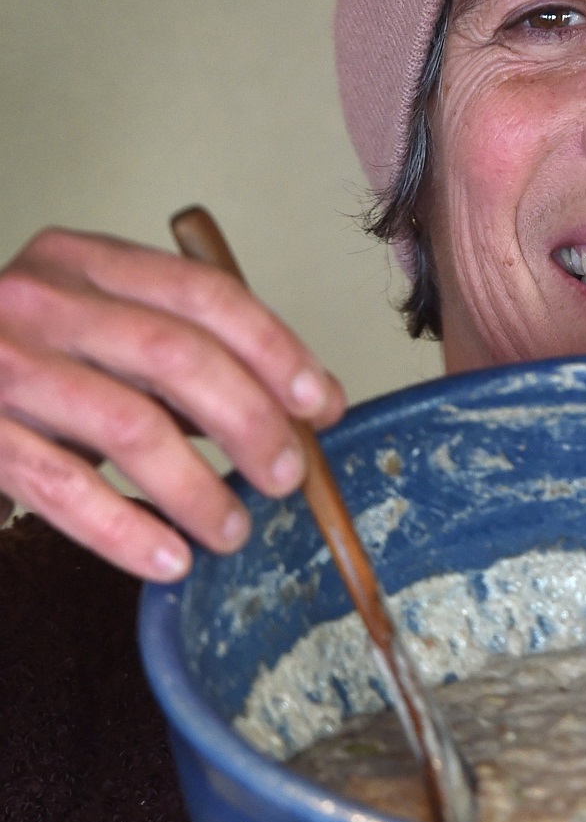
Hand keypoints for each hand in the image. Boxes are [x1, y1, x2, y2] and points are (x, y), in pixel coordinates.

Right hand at [0, 226, 344, 578]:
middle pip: (175, 355)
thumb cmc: (21, 357)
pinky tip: (169, 559)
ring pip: (127, 424)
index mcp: (84, 262)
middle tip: (286, 476)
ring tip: (234, 529)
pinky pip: (60, 485)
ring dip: (198, 487)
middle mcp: (38, 299)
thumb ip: (187, 356)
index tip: (320, 404)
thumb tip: (306, 405)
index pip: (204, 294)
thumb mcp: (98, 331)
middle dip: (249, 421)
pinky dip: (125, 529)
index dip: (276, 350)